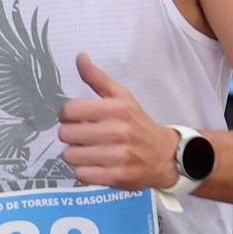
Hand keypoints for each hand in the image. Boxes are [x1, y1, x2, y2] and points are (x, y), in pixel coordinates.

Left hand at [59, 54, 178, 191]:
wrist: (165, 156)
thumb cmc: (139, 124)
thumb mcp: (123, 97)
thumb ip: (98, 78)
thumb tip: (80, 57)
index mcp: (117, 108)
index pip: (70, 110)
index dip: (66, 115)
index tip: (75, 118)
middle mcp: (118, 131)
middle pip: (66, 134)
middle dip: (70, 135)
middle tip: (82, 136)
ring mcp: (118, 156)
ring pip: (71, 156)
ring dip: (76, 154)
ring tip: (89, 151)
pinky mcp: (117, 177)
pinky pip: (82, 174)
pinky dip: (84, 171)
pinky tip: (95, 164)